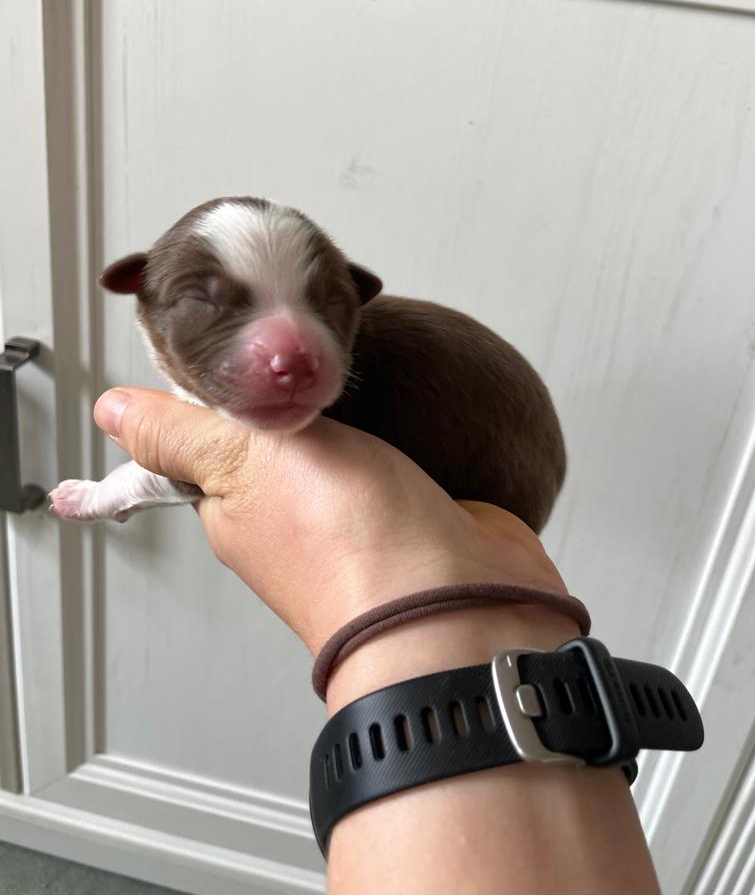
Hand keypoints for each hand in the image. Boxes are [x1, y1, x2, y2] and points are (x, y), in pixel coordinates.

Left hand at [94, 388, 572, 657]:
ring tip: (353, 357)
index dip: (216, 390)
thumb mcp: (244, 462)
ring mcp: (358, 511)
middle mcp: (292, 515)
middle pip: (276, 437)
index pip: (205, 439)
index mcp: (235, 507)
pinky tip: (406, 393)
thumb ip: (182, 433)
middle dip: (287, 391)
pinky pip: (397, 453)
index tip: (231, 345)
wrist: (457, 600)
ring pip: (341, 444)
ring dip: (349, 406)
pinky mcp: (414, 505)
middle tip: (302, 339)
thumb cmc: (347, 546)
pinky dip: (400, 424)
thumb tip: (113, 412)